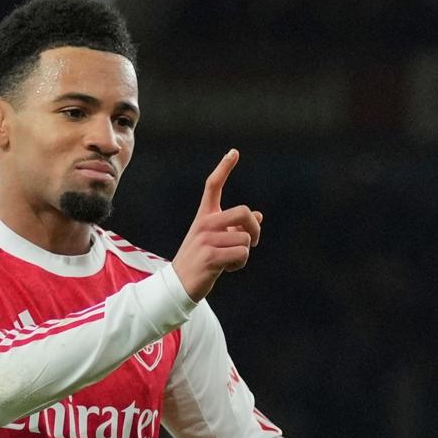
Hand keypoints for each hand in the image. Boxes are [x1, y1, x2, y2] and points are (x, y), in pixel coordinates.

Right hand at [171, 149, 262, 301]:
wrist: (178, 285)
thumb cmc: (200, 261)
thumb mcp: (215, 241)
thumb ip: (234, 227)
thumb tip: (259, 216)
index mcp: (204, 216)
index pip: (213, 186)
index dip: (224, 168)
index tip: (234, 152)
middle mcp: (204, 224)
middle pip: (244, 212)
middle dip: (255, 228)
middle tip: (253, 241)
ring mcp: (206, 239)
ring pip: (246, 238)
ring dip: (245, 253)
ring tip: (230, 260)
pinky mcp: (210, 256)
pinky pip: (242, 254)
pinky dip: (240, 263)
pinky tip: (228, 269)